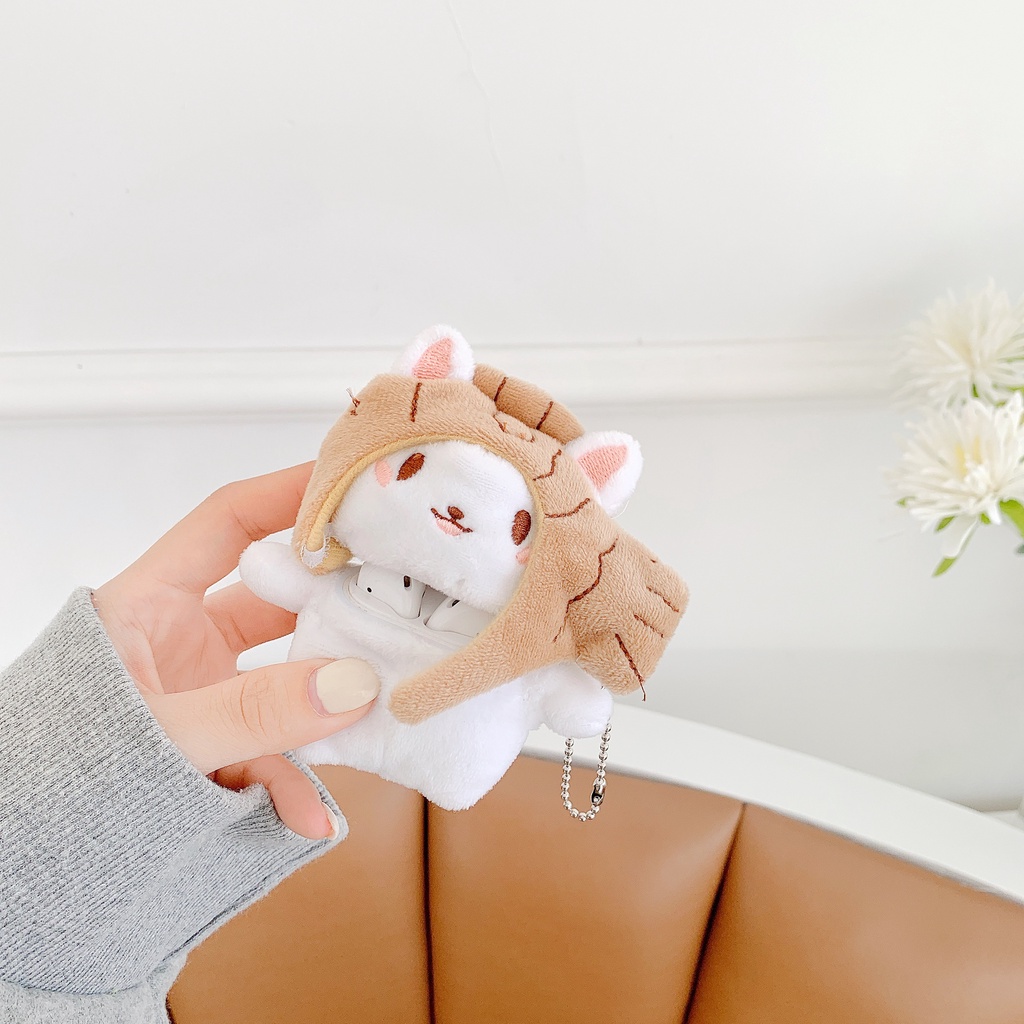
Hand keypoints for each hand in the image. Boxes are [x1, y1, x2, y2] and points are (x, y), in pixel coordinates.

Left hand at [92, 464, 378, 840]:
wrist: (27, 858)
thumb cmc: (58, 770)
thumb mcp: (159, 732)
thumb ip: (253, 711)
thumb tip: (351, 684)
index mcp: (151, 603)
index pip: (228, 521)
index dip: (288, 493)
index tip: (351, 481)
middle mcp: (184, 639)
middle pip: (278, 599)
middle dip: (335, 600)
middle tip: (396, 591)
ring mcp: (207, 693)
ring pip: (289, 678)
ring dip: (329, 699)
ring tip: (379, 705)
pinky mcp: (220, 746)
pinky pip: (273, 753)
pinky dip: (293, 785)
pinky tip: (312, 816)